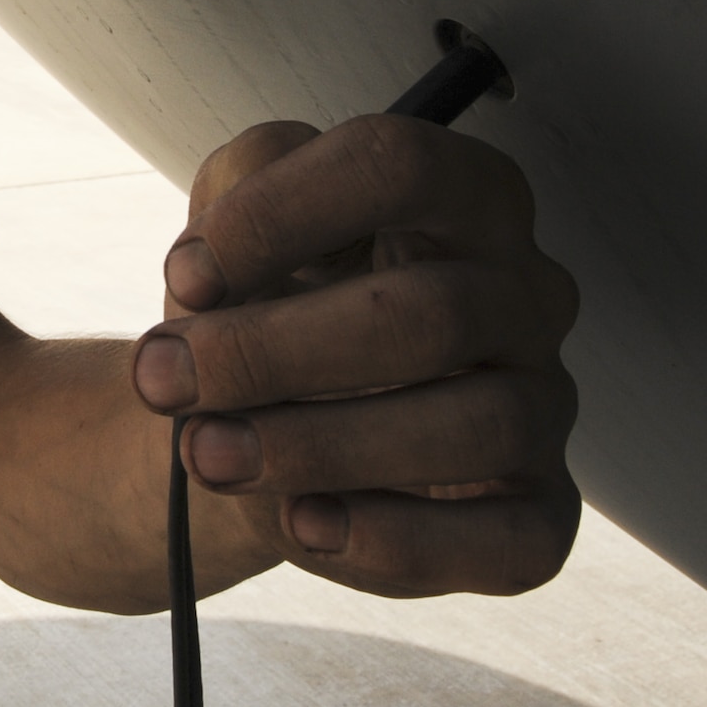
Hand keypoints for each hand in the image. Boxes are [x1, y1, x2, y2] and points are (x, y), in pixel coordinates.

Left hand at [133, 116, 580, 597]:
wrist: (258, 416)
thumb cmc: (268, 300)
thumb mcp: (234, 221)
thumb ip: (233, 188)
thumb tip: (213, 261)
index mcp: (464, 194)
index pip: (401, 166)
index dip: (278, 217)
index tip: (185, 273)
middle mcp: (525, 292)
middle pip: (429, 311)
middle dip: (270, 351)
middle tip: (163, 379)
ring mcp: (543, 402)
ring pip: (474, 424)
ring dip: (318, 446)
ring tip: (205, 453)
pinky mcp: (540, 511)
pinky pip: (509, 539)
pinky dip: (398, 540)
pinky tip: (304, 522)